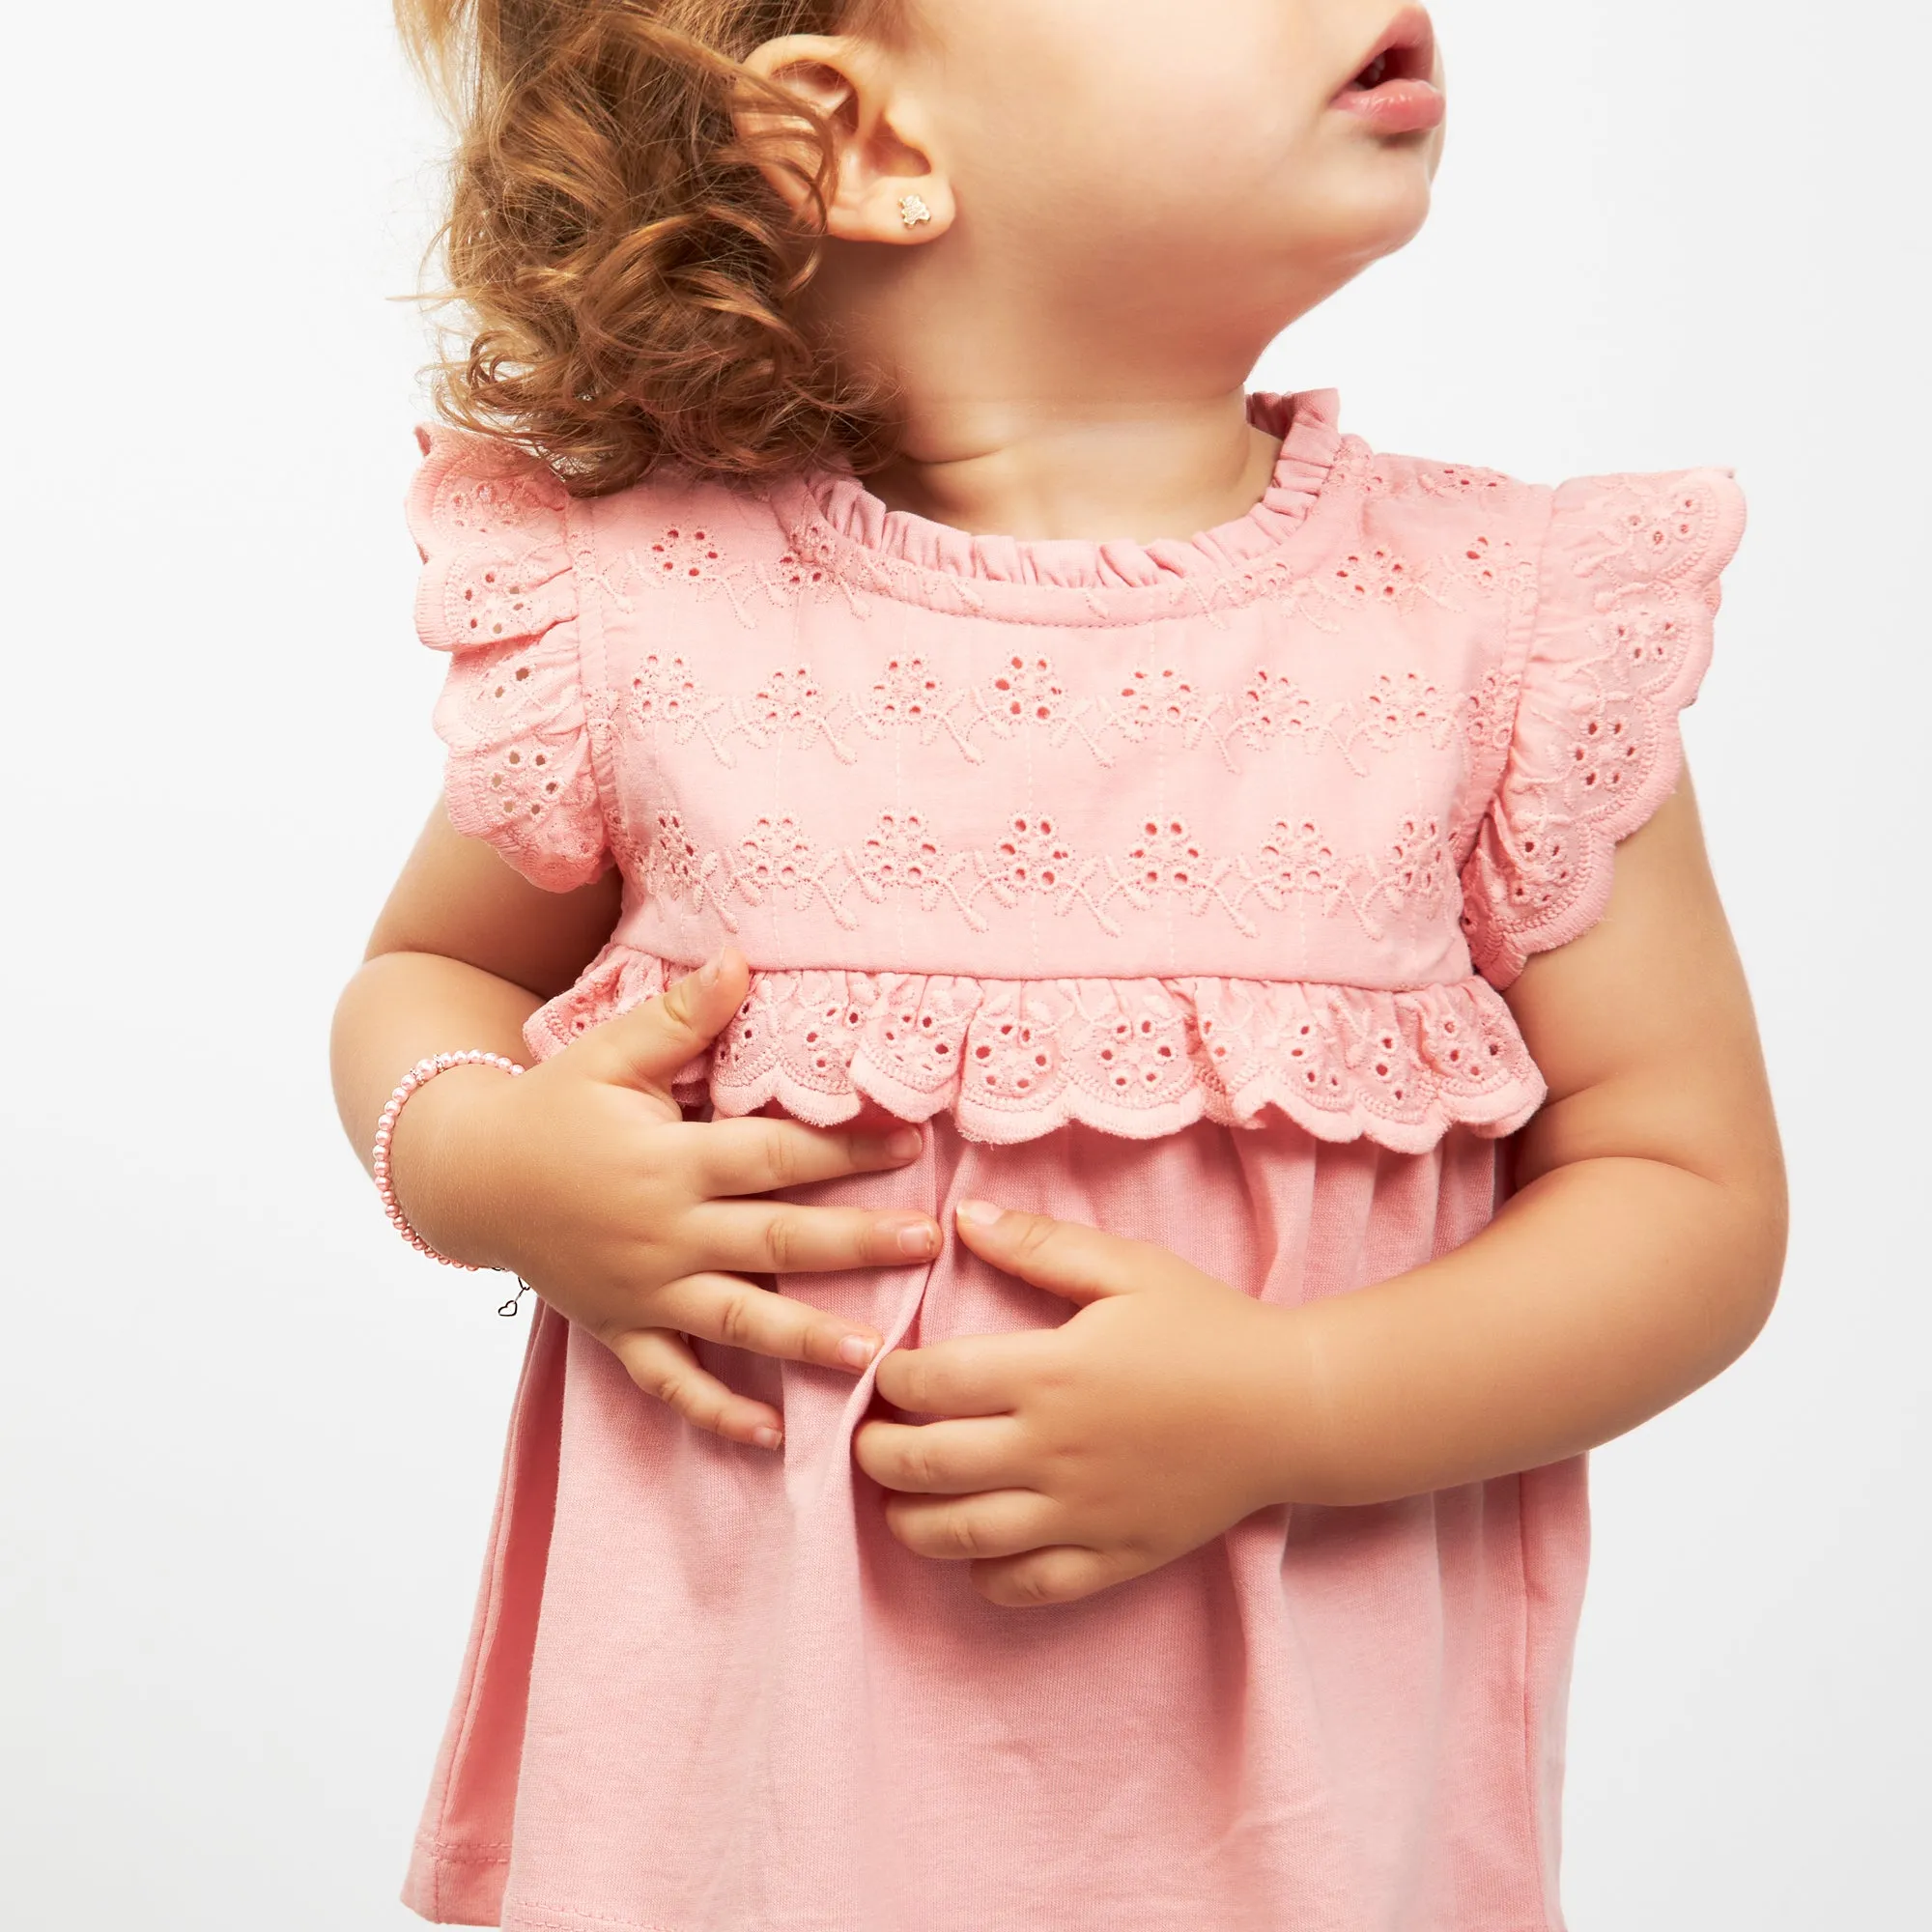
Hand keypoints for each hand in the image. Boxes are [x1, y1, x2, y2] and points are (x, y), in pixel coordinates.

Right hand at [389, 949, 941, 1450]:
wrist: (468, 1176)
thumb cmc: (550, 1107)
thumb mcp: (609, 1052)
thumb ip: (682, 1016)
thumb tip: (740, 957)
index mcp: (669, 1161)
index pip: (774, 1156)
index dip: (846, 1152)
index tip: (913, 1146)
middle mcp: (664, 1232)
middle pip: (775, 1238)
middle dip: (856, 1242)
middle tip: (928, 1244)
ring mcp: (643, 1291)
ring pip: (737, 1318)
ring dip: (806, 1338)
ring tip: (871, 1354)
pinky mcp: (621, 1330)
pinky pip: (672, 1381)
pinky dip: (718, 1411)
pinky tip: (773, 1436)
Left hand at [853, 1202, 1305, 1607]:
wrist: (1293, 1406)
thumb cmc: (1210, 1327)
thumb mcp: (1129, 1267)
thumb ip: (1039, 1244)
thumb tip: (961, 1217)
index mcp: (1049, 1372)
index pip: (930, 1383)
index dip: (890, 1379)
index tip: (887, 1372)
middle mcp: (1053, 1449)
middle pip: (927, 1465)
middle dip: (877, 1455)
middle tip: (870, 1441)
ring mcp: (1082, 1512)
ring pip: (962, 1536)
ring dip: (911, 1522)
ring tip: (900, 1502)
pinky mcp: (1115, 1557)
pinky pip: (1029, 1586)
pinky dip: (985, 1577)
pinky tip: (976, 1553)